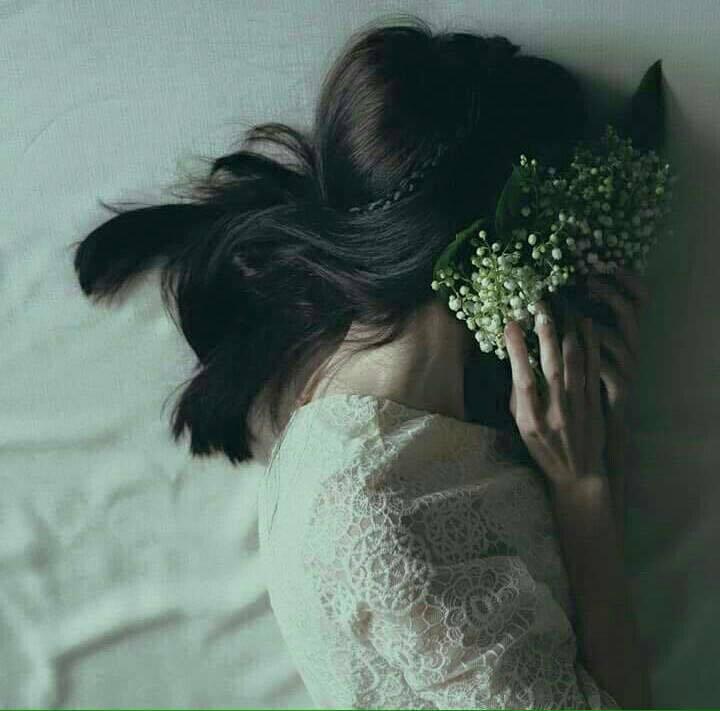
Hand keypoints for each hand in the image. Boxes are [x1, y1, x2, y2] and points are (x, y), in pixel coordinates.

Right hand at [505, 302, 606, 488]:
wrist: (579, 474)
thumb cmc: (544, 449)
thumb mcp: (521, 427)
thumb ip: (519, 397)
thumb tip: (515, 361)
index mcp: (531, 420)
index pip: (522, 379)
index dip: (516, 350)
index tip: (510, 324)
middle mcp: (556, 412)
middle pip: (551, 366)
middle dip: (546, 332)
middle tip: (541, 304)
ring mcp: (579, 407)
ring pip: (576, 363)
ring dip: (570, 331)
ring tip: (564, 306)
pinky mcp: (596, 403)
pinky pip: (594, 368)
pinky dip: (591, 344)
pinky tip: (587, 325)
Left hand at [585, 267, 649, 467]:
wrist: (598, 431)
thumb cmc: (583, 389)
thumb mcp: (578, 352)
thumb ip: (570, 327)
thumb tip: (545, 300)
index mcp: (619, 333)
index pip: (636, 299)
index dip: (627, 280)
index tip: (602, 265)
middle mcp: (627, 348)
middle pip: (631, 313)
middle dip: (610, 294)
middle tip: (587, 282)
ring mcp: (627, 369)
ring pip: (622, 340)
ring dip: (598, 325)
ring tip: (577, 315)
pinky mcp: (621, 391)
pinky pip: (614, 372)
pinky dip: (596, 360)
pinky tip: (576, 353)